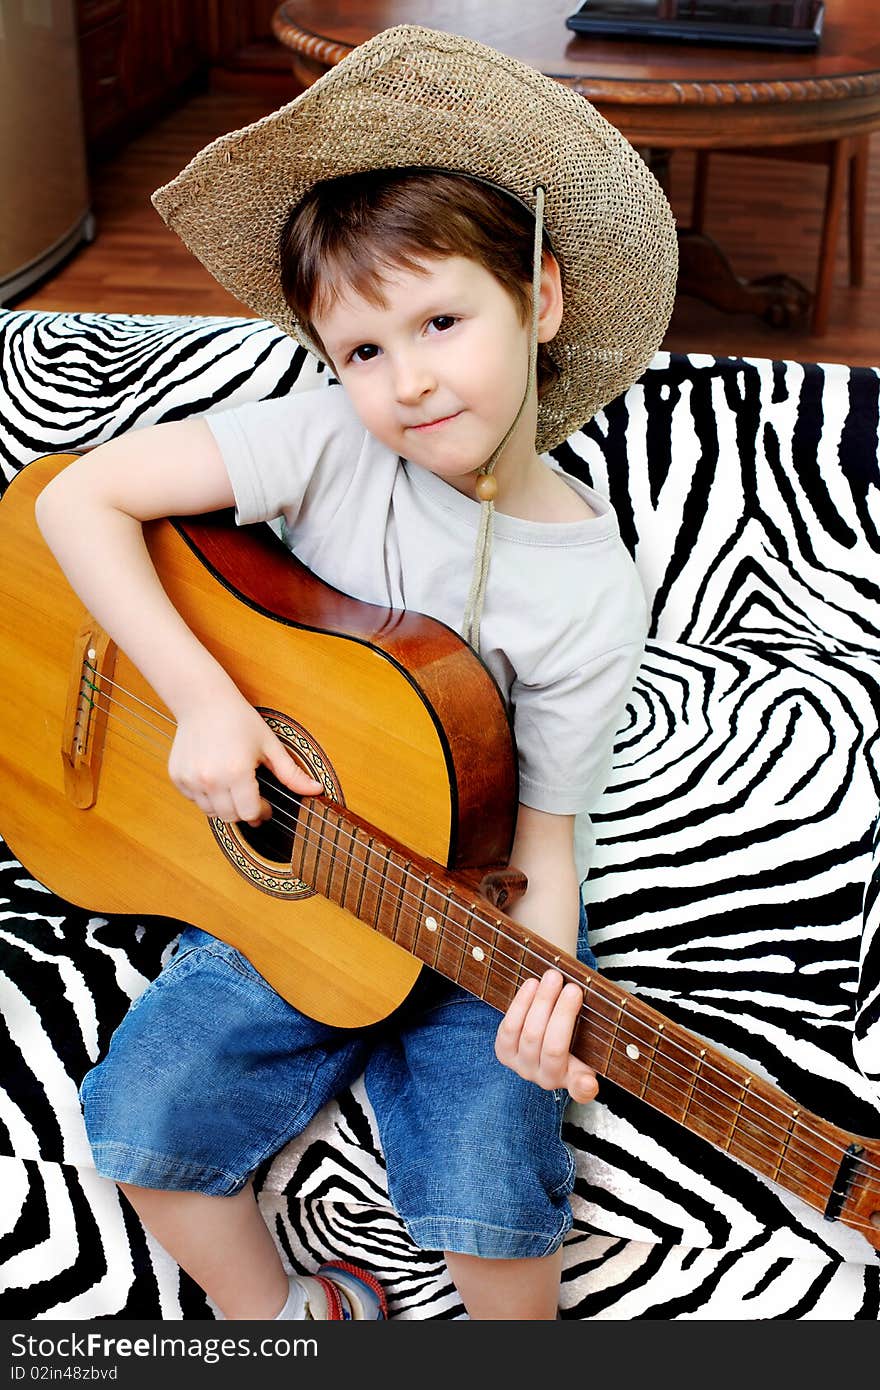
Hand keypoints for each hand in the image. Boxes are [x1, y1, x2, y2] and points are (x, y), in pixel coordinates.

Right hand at [168, 691, 321, 824]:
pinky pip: (195, 801)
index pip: (250, 812)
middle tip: (252, 800)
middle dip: (245, 812)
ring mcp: (191, 779)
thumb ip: (292, 773)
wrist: (203, 701)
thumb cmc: (239, 719)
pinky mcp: (178, 777)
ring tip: (234, 788)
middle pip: (231, 817)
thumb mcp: (270, 745)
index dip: (262, 812)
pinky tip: (216, 780)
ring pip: (211, 812)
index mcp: (237, 772)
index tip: (266, 806)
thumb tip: (317, 790)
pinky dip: (207, 797)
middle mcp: (211, 779)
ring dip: (226, 806)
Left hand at [495, 969, 598, 1103]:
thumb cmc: (574, 1028)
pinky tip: (531, 984)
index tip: (588, 1081)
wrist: (544, 1028)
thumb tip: (587, 994)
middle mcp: (549, 1079)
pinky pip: (509, 1029)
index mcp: (577, 1080)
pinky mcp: (504, 1054)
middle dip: (562, 1014)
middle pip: (554, 1048)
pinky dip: (521, 1003)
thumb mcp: (589, 1033)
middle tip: (573, 988)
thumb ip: (593, 1024)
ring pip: (530, 1035)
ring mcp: (524, 1068)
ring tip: (552, 977)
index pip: (582, 1090)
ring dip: (541, 1002)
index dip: (584, 1087)